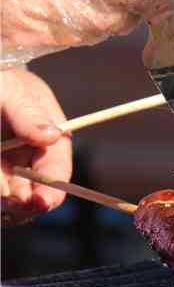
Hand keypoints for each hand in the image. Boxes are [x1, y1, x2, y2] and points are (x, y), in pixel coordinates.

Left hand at [1, 69, 71, 226]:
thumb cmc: (2, 82)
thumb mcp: (13, 92)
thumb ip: (28, 114)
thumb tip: (52, 135)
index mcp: (49, 144)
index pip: (57, 174)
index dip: (52, 191)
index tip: (39, 200)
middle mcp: (30, 163)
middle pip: (34, 196)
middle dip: (24, 204)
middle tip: (10, 201)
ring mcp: (7, 172)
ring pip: (12, 201)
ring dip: (5, 203)